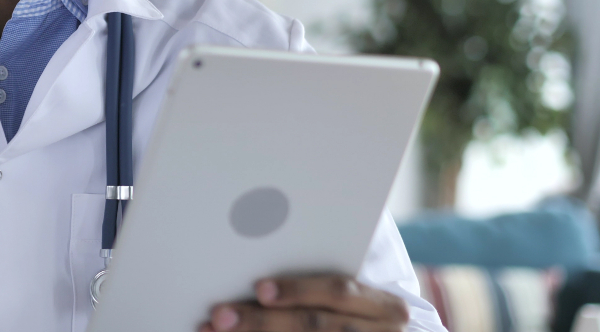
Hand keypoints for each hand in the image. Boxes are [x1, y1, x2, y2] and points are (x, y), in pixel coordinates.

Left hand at [200, 274, 408, 331]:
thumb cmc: (359, 309)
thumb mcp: (354, 292)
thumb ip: (318, 278)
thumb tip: (257, 273)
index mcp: (386, 306)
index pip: (338, 291)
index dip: (298, 289)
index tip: (259, 288)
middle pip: (315, 325)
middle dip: (262, 321)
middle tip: (220, 315)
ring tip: (213, 331)